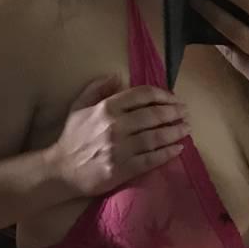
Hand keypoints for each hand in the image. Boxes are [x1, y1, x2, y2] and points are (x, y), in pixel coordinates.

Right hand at [47, 76, 188, 196]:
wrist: (62, 171)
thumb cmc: (73, 137)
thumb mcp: (79, 107)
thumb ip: (97, 89)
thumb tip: (117, 76)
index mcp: (106, 108)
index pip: (142, 95)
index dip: (163, 95)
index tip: (173, 99)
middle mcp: (115, 126)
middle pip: (153, 115)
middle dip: (174, 113)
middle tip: (185, 113)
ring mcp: (121, 148)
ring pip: (156, 137)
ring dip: (175, 132)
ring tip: (186, 129)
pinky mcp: (124, 169)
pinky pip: (152, 159)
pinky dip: (168, 153)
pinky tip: (179, 148)